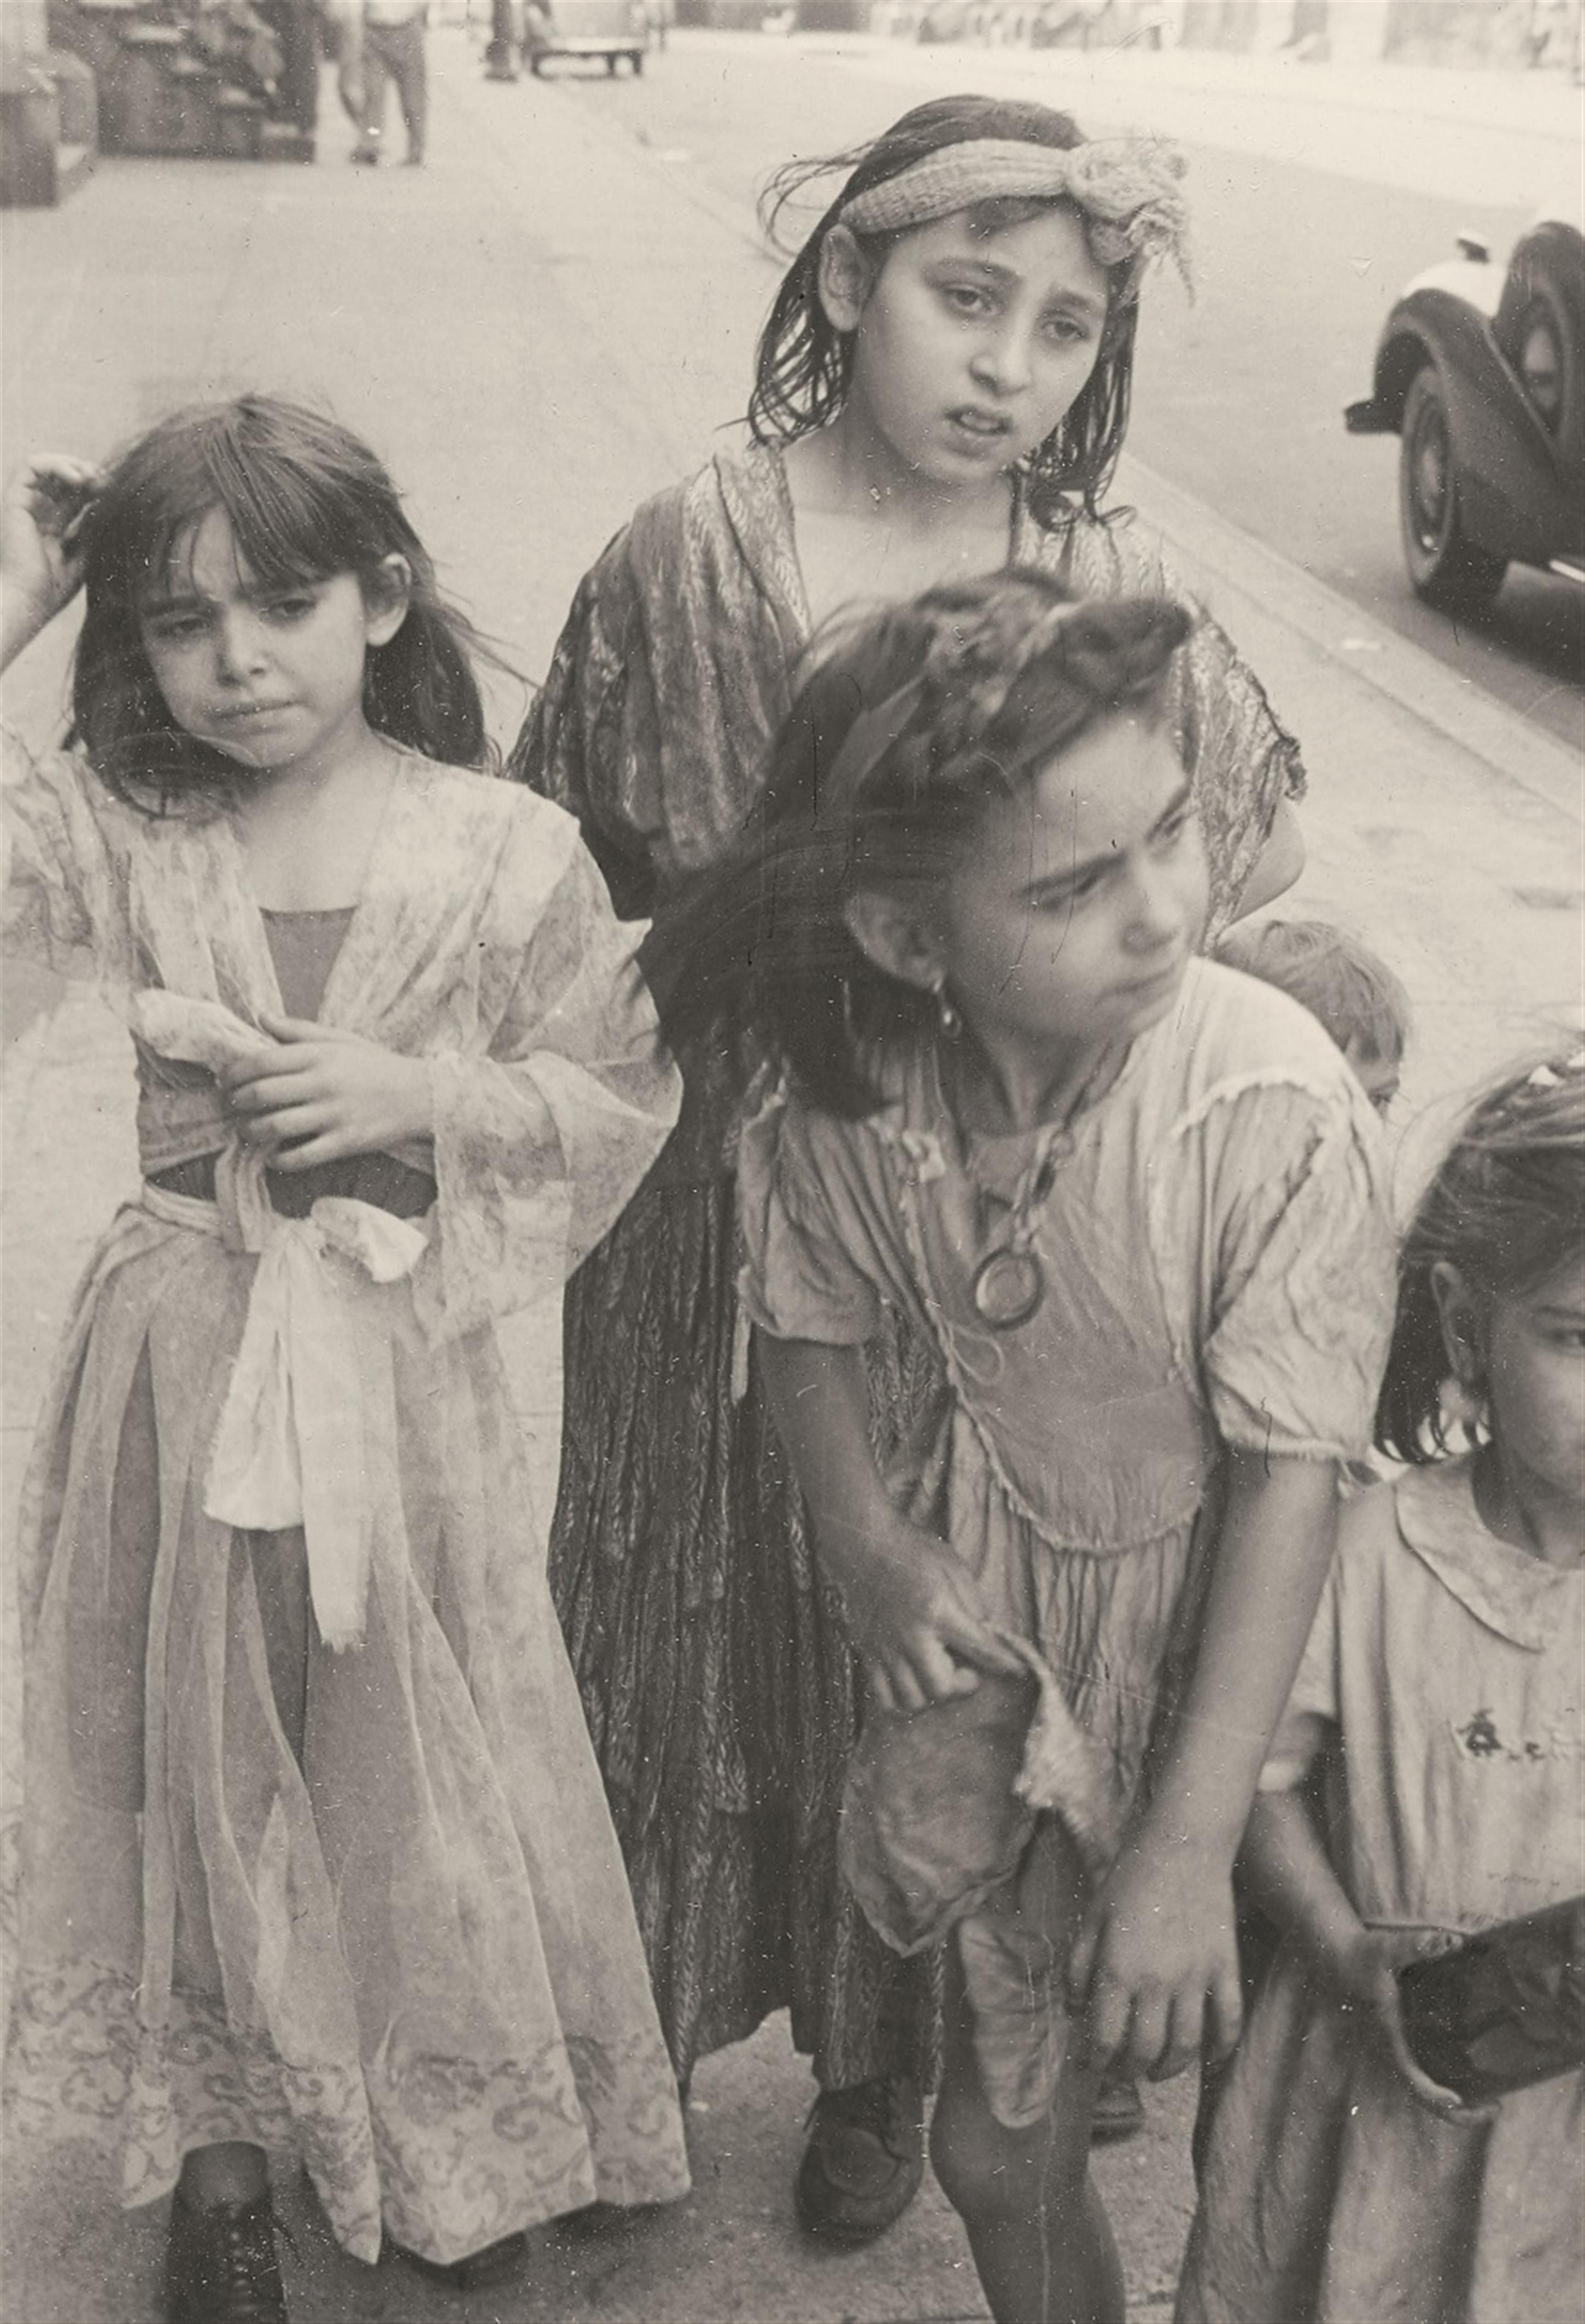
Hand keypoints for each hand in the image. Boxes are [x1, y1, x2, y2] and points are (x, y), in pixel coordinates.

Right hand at [0, 456, 100, 647]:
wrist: (27, 601)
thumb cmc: (52, 589)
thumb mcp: (84, 554)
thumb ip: (93, 527)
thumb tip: (110, 503)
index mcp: (55, 526)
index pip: (77, 494)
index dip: (98, 488)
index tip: (119, 493)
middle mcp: (39, 511)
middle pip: (65, 477)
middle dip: (91, 474)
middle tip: (111, 483)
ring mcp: (26, 504)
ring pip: (48, 464)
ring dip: (75, 465)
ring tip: (95, 479)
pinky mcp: (14, 499)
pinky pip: (31, 464)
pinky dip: (56, 464)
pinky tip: (79, 479)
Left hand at [220, 1013, 431, 1169]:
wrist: (420, 1095)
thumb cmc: (376, 1064)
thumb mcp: (340, 1039)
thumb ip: (299, 1030)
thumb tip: (261, 1017)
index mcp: (319, 1055)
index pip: (262, 1061)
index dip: (235, 1072)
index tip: (224, 1079)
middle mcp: (323, 1084)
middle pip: (262, 1094)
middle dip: (236, 1102)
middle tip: (230, 1105)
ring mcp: (334, 1115)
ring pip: (275, 1127)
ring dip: (251, 1130)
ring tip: (246, 1129)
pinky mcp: (344, 1142)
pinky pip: (301, 1156)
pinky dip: (280, 1159)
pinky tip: (273, 1155)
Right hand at [835, 1520, 1025, 1712]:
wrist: (865, 1544)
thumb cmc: (914, 1552)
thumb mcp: (955, 1568)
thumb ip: (975, 1607)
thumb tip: (987, 1639)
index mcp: (938, 1610)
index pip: (980, 1649)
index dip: (1005, 1664)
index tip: (1018, 1671)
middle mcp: (910, 1635)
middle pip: (941, 1688)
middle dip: (962, 1686)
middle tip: (967, 1670)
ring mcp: (885, 1647)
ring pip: (912, 1700)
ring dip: (933, 1695)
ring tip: (939, 1675)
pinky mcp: (867, 1652)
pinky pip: (883, 1699)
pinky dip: (902, 1701)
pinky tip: (914, 1683)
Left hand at [1069, 1844, 1242, 2082]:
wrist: (1183, 1845)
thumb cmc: (1131, 1878)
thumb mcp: (1092, 1918)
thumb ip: (1078, 1968)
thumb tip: (1073, 2012)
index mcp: (1119, 1968)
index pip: (1106, 2037)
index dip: (1097, 2062)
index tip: (1092, 2068)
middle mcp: (1158, 1980)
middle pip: (1145, 2050)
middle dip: (1130, 2071)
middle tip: (1122, 2072)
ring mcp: (1197, 1977)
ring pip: (1186, 2046)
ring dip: (1169, 2068)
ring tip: (1156, 2071)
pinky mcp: (1225, 1968)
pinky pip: (1228, 2022)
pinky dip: (1220, 2048)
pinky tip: (1208, 2058)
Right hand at [1334, 1928, 1498, 2127]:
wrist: (1339, 1959)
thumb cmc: (1364, 1954)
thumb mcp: (1388, 1948)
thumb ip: (1419, 1944)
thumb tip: (1453, 1941)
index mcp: (1389, 2031)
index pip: (1409, 2074)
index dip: (1432, 2093)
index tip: (1458, 2100)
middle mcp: (1392, 2049)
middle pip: (1421, 2097)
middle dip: (1457, 2113)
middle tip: (1495, 2109)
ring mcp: (1396, 2049)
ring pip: (1422, 2092)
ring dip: (1455, 2107)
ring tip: (1492, 2103)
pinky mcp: (1401, 2044)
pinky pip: (1423, 2077)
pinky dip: (1446, 2088)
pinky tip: (1472, 2081)